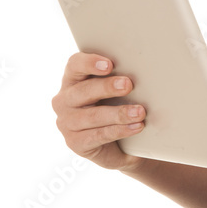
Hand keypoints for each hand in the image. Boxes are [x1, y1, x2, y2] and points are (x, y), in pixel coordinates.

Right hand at [52, 52, 146, 171]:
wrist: (118, 145)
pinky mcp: (75, 143)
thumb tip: (142, 70)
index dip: (89, 63)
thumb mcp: (114, 91)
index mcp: (72, 80)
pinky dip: (120, 130)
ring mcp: (67, 123)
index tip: (109, 64)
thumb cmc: (115, 107)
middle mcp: (64, 100)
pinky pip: (99, 135)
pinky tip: (136, 126)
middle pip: (84, 90)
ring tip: (139, 112)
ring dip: (119, 113)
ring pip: (93, 116)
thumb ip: (118, 78)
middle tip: (128, 85)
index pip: (74, 65)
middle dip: (107, 87)